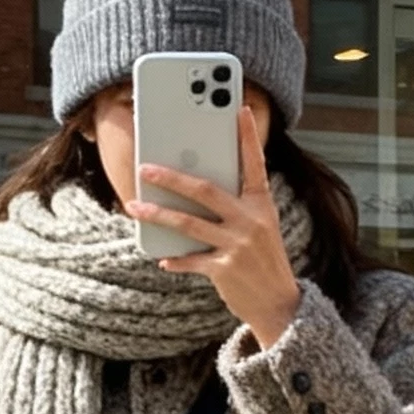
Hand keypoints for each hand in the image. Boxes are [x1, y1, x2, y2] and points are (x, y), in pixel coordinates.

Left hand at [128, 106, 302, 349]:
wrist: (279, 305)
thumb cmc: (263, 262)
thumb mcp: (260, 228)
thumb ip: (236, 208)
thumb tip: (195, 191)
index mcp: (262, 205)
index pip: (255, 164)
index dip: (248, 136)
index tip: (240, 109)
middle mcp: (250, 220)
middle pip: (205, 190)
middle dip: (172, 178)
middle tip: (145, 168)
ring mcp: (237, 245)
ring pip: (189, 223)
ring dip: (158, 215)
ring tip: (134, 207)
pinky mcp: (225, 269)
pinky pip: (192, 260)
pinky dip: (176, 260)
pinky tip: (163, 258)